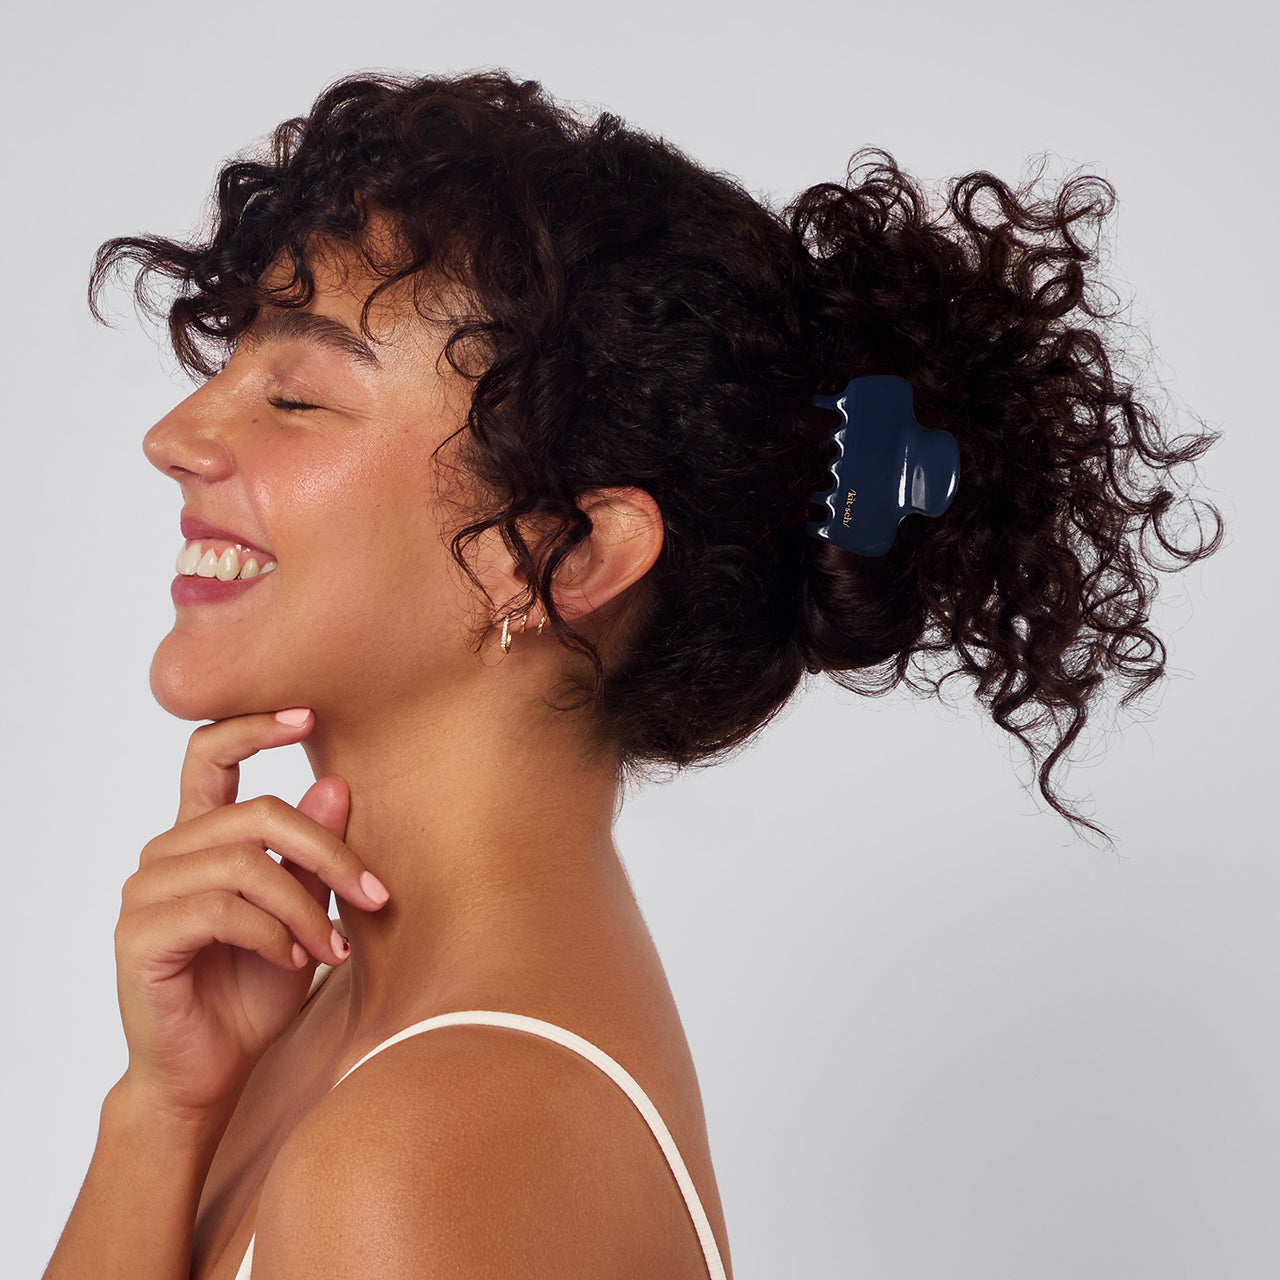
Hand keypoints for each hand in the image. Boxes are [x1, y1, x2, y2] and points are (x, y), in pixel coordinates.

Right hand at [112, 709, 388, 1119]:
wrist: (212, 1072)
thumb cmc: (257, 990)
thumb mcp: (305, 913)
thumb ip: (313, 854)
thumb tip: (336, 783)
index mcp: (201, 837)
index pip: (209, 755)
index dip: (253, 724)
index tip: (308, 713)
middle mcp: (166, 854)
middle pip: (257, 812)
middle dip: (328, 852)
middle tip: (374, 896)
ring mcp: (145, 893)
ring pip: (245, 863)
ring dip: (305, 907)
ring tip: (331, 948)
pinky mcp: (139, 935)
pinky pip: (221, 908)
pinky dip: (273, 933)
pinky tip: (295, 961)